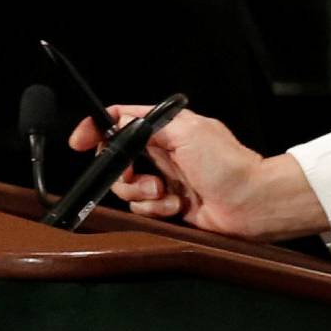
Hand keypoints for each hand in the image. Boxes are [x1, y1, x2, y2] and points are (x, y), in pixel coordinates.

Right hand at [65, 104, 326, 238]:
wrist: (251, 204)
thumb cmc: (227, 164)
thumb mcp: (185, 131)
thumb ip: (146, 125)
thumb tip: (116, 122)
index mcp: (166, 128)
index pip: (120, 120)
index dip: (96, 129)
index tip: (79, 142)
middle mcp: (162, 151)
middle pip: (116, 157)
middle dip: (121, 171)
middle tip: (135, 176)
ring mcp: (164, 179)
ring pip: (126, 186)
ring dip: (141, 192)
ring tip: (165, 194)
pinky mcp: (168, 204)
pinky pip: (142, 207)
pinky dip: (155, 209)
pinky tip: (176, 207)